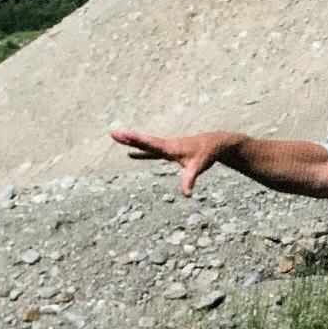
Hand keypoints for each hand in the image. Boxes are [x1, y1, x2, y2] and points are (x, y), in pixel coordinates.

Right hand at [111, 130, 238, 197]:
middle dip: (129, 138)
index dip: (135, 140)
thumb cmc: (206, 154)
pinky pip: (152, 153)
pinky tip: (131, 155)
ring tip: (118, 138)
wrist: (214, 143)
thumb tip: (186, 194)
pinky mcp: (169, 152)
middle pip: (144, 142)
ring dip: (132, 142)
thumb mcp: (198, 167)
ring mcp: (166, 148)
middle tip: (113, 133)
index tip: (122, 135)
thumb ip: (189, 180)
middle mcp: (166, 145)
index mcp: (170, 147)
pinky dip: (141, 153)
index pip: (149, 144)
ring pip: (146, 145)